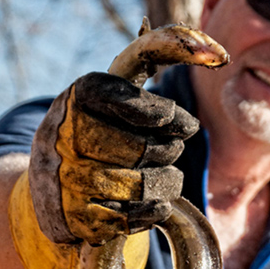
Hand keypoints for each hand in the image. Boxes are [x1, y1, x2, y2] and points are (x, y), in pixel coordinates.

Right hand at [29, 71, 198, 246]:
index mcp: (76, 97)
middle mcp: (63, 136)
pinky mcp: (75, 218)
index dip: (159, 113)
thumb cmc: (98, 132)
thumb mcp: (112, 91)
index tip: (186, 125)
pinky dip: (155, 209)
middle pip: (142, 148)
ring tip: (166, 177)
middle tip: (172, 149)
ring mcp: (66, 179)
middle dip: (170, 150)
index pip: (122, 99)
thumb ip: (151, 57)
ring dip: (168, 182)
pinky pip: (134, 216)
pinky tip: (156, 202)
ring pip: (144, 184)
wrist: (54, 189)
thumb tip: (215, 50)